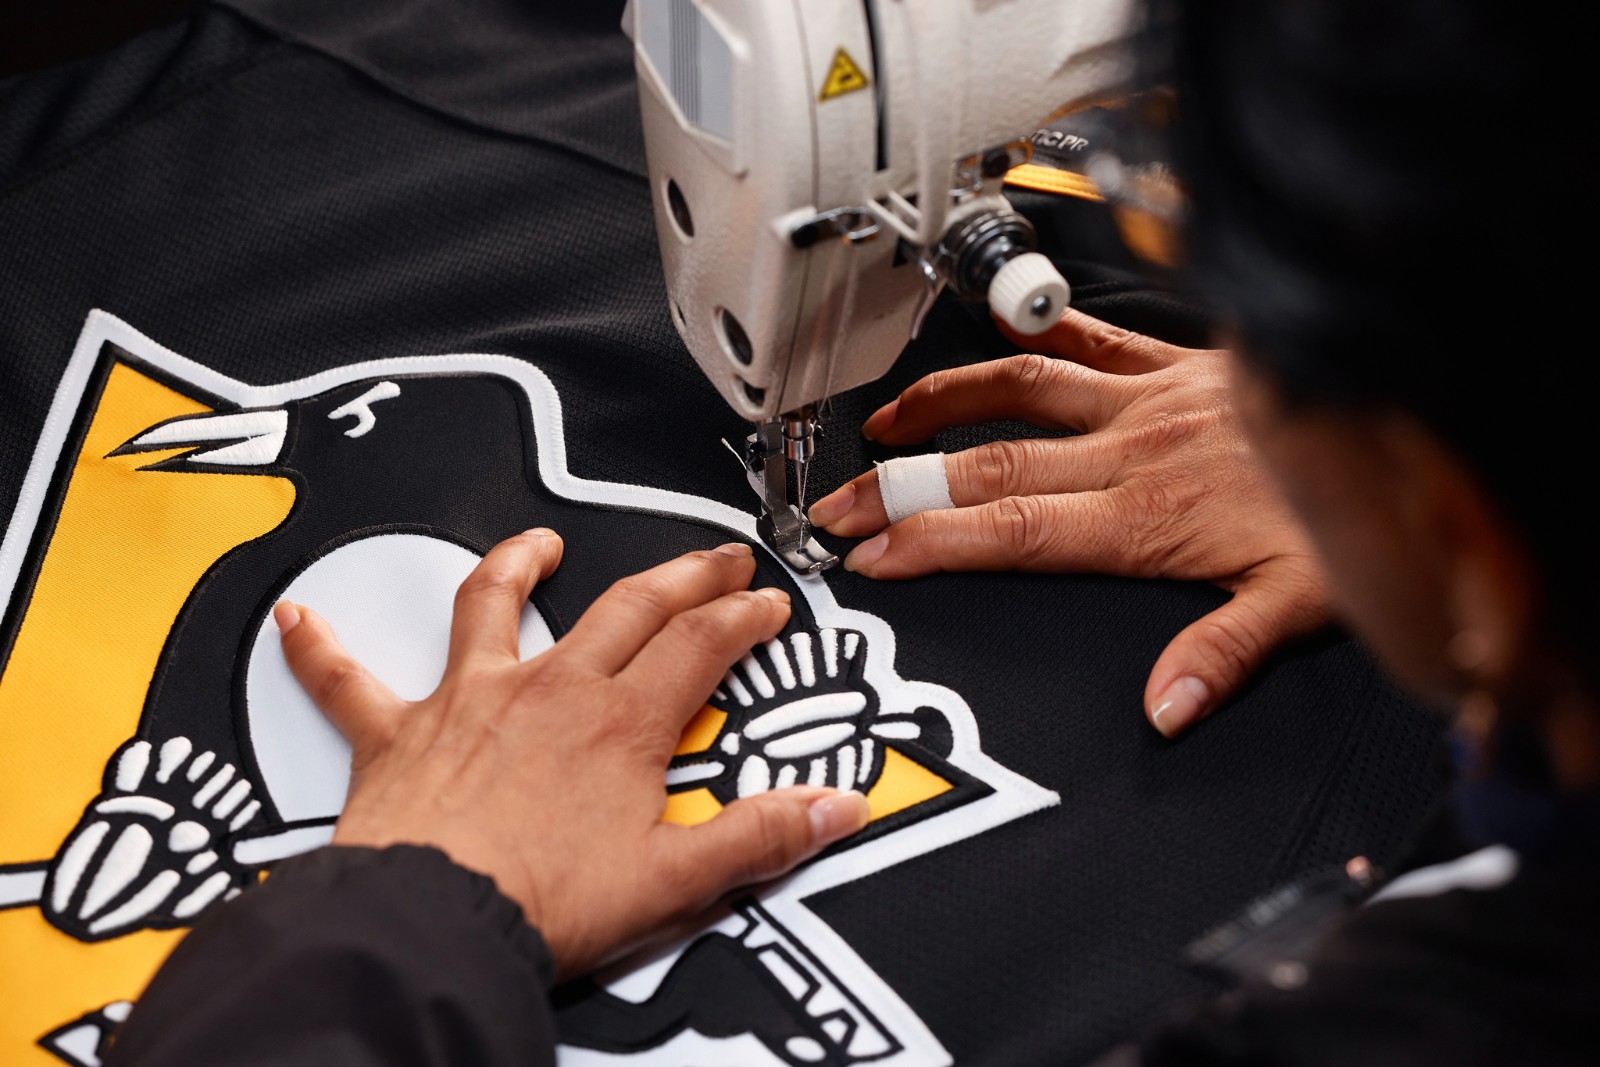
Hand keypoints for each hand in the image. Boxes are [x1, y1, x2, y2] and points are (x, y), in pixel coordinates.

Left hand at [273, 532, 870, 976]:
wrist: (434, 923)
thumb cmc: (540, 903)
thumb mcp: (676, 881)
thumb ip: (762, 837)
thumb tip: (834, 809)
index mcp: (620, 723)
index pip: (701, 644)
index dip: (743, 614)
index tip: (766, 601)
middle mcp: (550, 690)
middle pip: (627, 606)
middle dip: (680, 574)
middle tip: (712, 556)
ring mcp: (471, 699)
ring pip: (494, 603)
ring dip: (517, 564)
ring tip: (538, 542)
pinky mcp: (398, 731)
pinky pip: (347, 679)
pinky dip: (319, 649)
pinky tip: (296, 619)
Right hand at [808, 309, 1331, 736]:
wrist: (1396, 414)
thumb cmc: (1350, 510)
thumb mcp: (1300, 605)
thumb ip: (1220, 657)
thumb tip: (1164, 712)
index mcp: (1142, 518)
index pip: (1008, 532)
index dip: (928, 542)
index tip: (871, 554)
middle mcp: (1128, 452)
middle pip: (987, 467)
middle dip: (899, 489)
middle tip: (838, 506)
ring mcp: (1144, 399)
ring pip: (1019, 390)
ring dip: (941, 406)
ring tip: (884, 424)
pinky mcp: (1170, 362)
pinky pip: (1090, 335)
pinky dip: (1039, 328)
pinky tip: (997, 326)